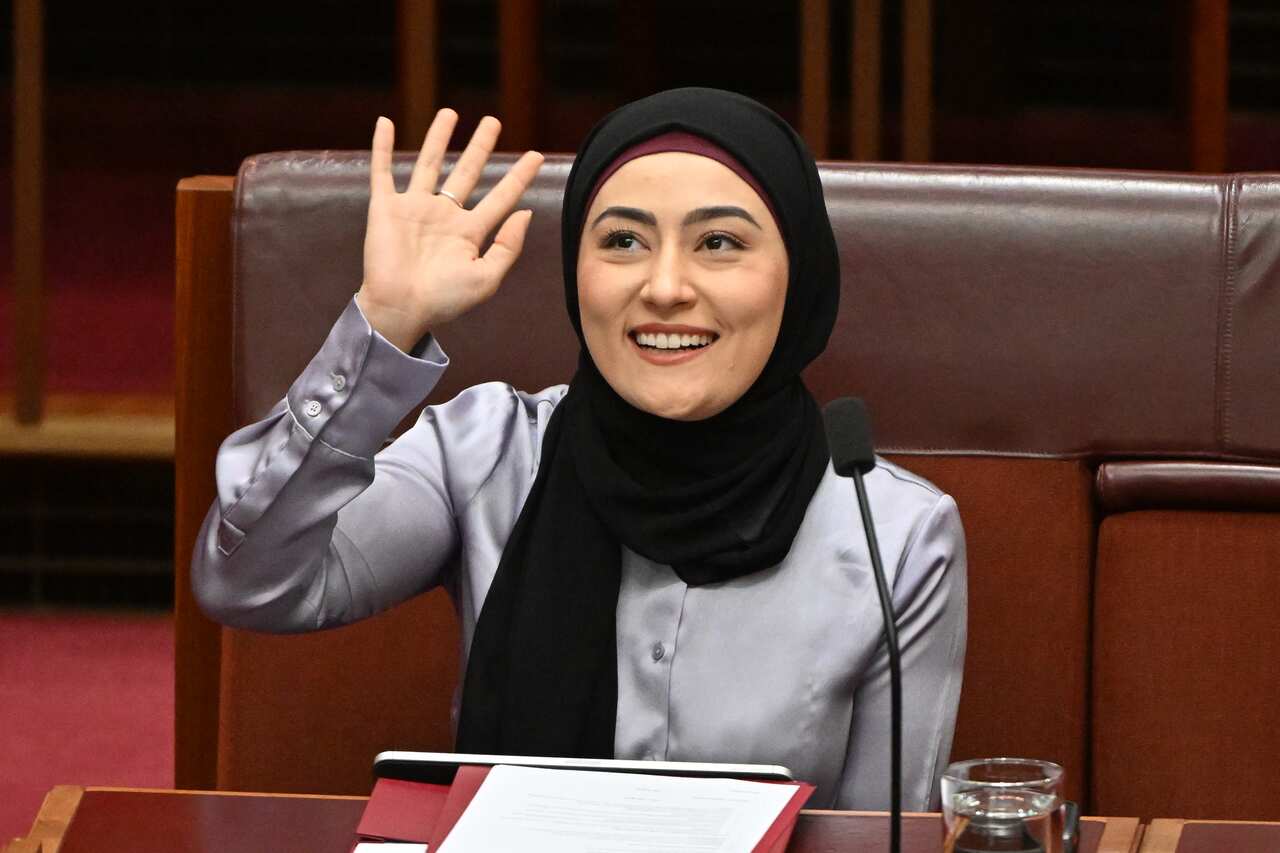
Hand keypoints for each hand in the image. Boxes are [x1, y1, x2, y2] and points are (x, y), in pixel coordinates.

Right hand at [357, 110, 544, 351]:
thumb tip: (525, 212)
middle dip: (480, 146)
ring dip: (438, 137)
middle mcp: (444, 215)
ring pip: (429, 163)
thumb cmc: (444, 300)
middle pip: (467, 171)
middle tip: (493, 121)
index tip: (537, 155)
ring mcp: (414, 209)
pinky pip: (383, 172)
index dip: (519, 176)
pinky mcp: (386, 208)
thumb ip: (508, 246)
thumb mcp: (487, 277)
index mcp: (470, 232)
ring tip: (449, 113)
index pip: (501, 197)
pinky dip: (383, 147)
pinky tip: (385, 123)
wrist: (401, 308)